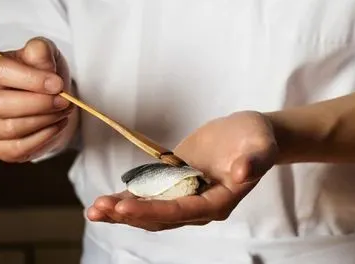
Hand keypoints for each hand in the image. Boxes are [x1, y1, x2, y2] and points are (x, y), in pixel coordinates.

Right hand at [0, 37, 75, 162]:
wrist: (46, 97)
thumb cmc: (39, 72)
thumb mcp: (43, 54)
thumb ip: (40, 50)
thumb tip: (38, 52)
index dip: (30, 79)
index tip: (57, 84)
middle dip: (38, 103)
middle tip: (64, 101)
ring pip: (10, 128)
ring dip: (44, 120)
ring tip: (63, 110)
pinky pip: (17, 148)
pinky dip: (42, 138)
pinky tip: (56, 125)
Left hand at [86, 110, 277, 230]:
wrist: (249, 135)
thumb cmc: (257, 139)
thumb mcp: (260, 145)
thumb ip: (254, 161)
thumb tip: (242, 172)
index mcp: (219, 202)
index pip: (181, 211)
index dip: (152, 211)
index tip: (125, 205)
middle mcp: (199, 206)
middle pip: (160, 218)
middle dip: (129, 214)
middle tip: (100, 208)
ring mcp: (185, 197)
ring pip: (150, 212)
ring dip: (122, 212)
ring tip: (94, 210)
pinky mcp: (174, 184)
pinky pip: (148, 197)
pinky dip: (126, 199)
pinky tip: (104, 202)